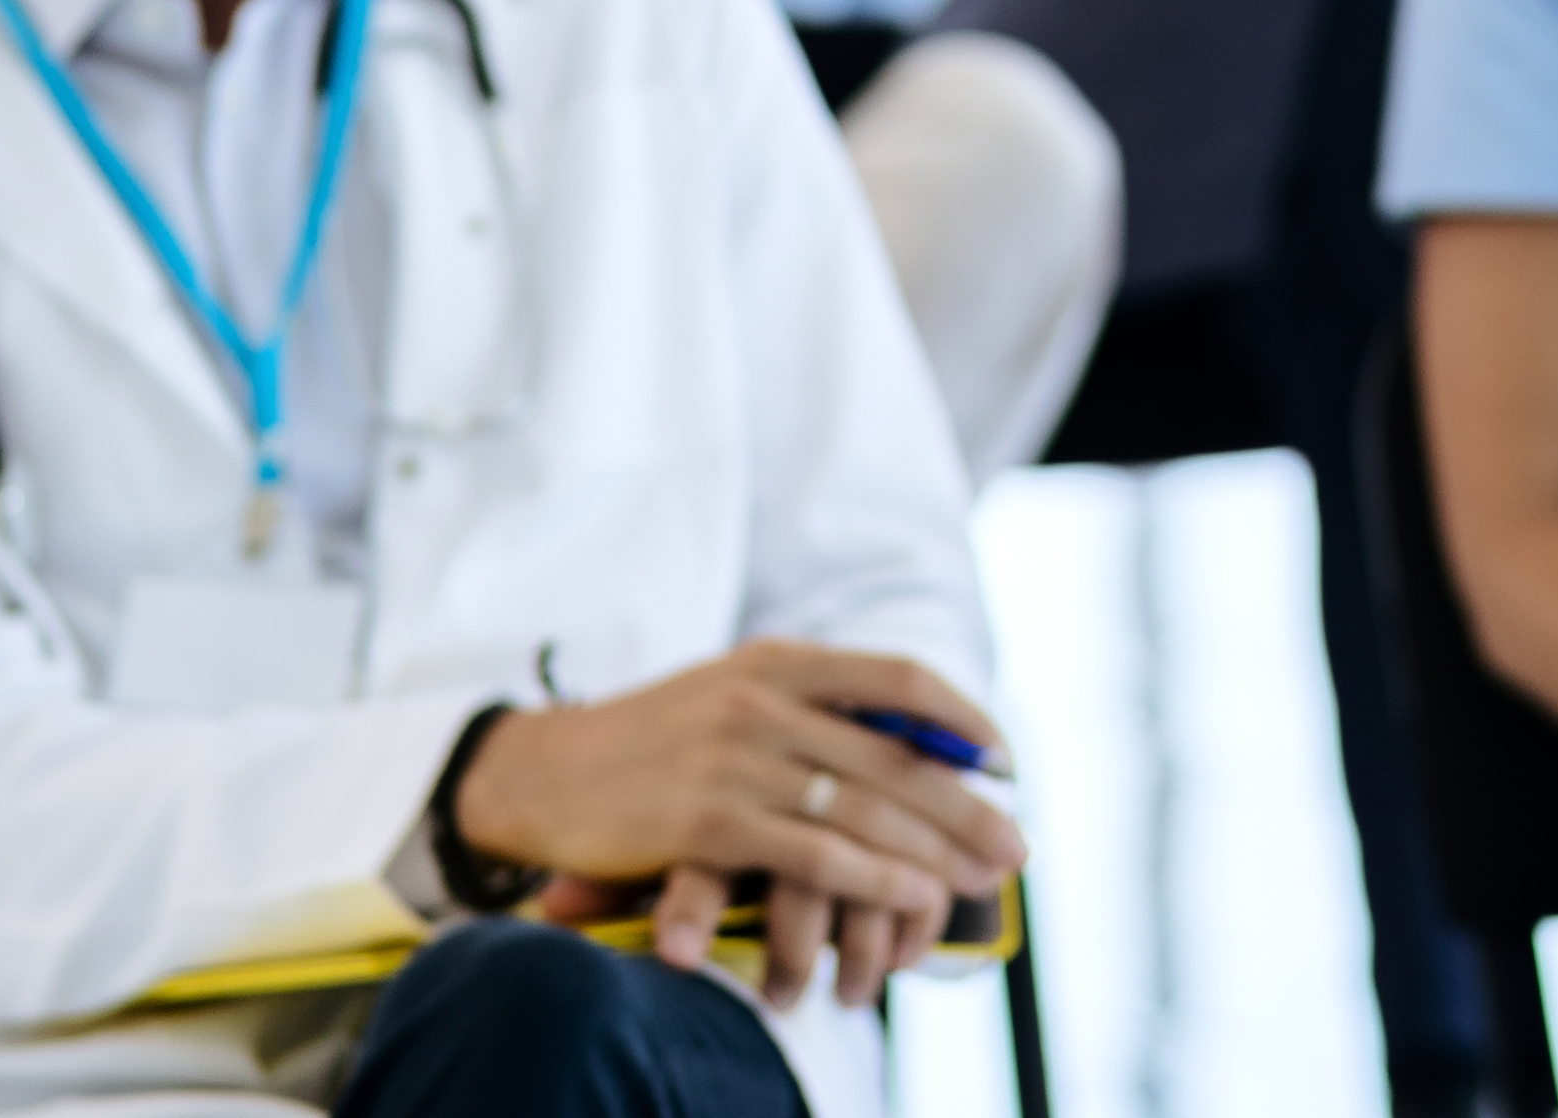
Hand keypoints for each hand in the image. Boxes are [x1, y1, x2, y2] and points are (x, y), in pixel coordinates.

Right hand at [447, 643, 1025, 1010]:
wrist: (542, 772)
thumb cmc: (651, 742)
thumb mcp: (733, 692)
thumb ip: (808, 706)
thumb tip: (901, 740)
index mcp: (778, 659)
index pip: (897, 678)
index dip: (961, 721)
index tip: (1005, 761)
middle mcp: (763, 699)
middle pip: (894, 754)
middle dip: (967, 804)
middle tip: (1015, 844)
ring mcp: (735, 759)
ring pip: (864, 806)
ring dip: (934, 849)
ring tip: (980, 880)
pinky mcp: (706, 821)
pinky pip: (813, 851)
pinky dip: (872, 877)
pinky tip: (911, 896)